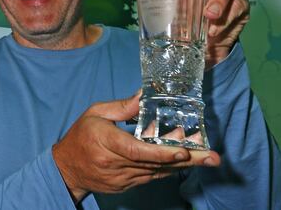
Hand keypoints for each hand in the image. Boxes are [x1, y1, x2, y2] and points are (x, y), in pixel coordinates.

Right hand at [52, 92, 219, 202]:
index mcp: (106, 142)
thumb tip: (145, 94)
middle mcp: (115, 164)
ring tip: (208, 156)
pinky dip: (169, 168)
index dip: (162, 153)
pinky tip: (185, 161)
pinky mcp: (127, 186)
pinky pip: (152, 177)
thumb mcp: (95, 113)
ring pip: (157, 172)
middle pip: (155, 163)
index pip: (136, 151)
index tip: (183, 151)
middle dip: (187, 160)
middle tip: (213, 158)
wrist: (67, 168)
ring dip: (182, 164)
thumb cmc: (81, 136)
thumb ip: (122, 107)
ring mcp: (122, 178)